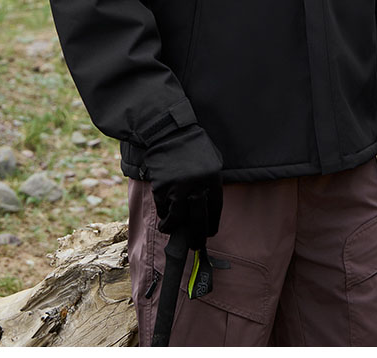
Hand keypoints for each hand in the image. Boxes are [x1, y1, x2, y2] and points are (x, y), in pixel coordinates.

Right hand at [143, 123, 222, 248]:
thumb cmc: (193, 146)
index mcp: (212, 178)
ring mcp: (178, 188)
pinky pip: (163, 207)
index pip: (215, 210)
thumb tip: (205, 208)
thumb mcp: (211, 160)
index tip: (209, 233)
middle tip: (193, 245)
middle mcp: (196, 186)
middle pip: (197, 221)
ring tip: (169, 227)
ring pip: (176, 219)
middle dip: (195, 237)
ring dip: (172, 227)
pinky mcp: (161, 188)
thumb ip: (210, 183)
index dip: (212, 225)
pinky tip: (163, 210)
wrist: (169, 132)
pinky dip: (162, 212)